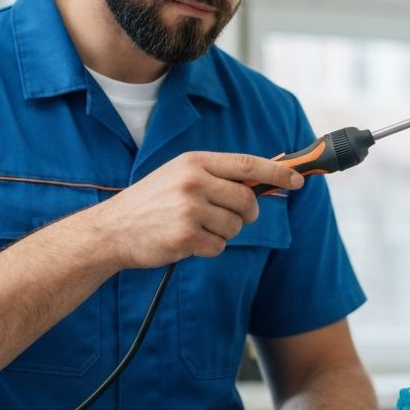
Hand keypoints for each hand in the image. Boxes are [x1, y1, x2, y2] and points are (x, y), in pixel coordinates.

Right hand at [96, 151, 303, 268]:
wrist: (112, 229)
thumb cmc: (151, 202)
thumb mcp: (180, 175)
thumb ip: (217, 176)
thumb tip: (263, 181)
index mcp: (194, 162)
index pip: (247, 164)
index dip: (277, 173)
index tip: (298, 179)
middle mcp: (193, 182)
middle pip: (247, 200)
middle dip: (246, 214)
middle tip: (229, 217)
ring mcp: (189, 209)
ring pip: (235, 226)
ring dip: (222, 233)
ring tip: (195, 228)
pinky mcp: (185, 237)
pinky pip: (218, 246)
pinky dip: (208, 248)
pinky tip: (186, 241)